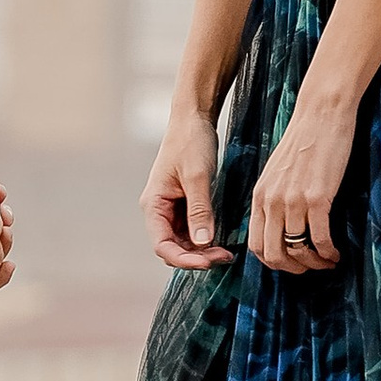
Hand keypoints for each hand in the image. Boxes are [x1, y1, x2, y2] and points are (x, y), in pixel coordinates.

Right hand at [144, 103, 229, 270]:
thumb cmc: (190, 142)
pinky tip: (222, 240)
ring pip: (183, 242)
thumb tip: (201, 243)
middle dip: (196, 257)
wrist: (193, 118)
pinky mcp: (184, 204)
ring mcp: (172, 209)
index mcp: (153, 205)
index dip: (184, 259)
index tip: (208, 261)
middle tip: (224, 256)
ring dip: (202, 251)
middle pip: (173, 247)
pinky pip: (192, 230)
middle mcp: (159, 210)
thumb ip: (199, 211)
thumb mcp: (197, 177)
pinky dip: (205, 239)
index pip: (162, 245)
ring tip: (226, 252)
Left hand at [248, 85, 352, 273]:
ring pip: (297, 250)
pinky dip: (329, 252)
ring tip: (328, 261)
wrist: (321, 114)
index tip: (293, 263)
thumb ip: (273, 198)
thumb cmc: (304, 142)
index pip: (256, 245)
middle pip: (273, 255)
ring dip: (315, 263)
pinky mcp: (317, 197)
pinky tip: (337, 252)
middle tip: (312, 268)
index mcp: (260, 196)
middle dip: (294, 269)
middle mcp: (271, 201)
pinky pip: (320, 238)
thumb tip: (280, 227)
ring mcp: (293, 200)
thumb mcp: (277, 173)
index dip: (275, 263)